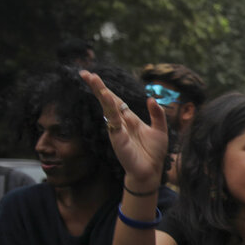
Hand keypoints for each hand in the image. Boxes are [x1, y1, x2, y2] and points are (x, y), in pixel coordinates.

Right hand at [79, 70, 166, 189]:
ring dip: (101, 92)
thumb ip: (157, 114)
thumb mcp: (160, 130)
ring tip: (92, 78)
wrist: (151, 171)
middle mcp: (120, 122)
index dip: (106, 88)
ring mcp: (117, 129)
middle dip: (97, 86)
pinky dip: (110, 108)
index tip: (94, 76)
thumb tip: (151, 99)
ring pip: (107, 107)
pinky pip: (113, 120)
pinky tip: (106, 97)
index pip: (116, 100)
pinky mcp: (118, 138)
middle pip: (107, 100)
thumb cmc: (153, 153)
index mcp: (129, 119)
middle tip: (85, 73)